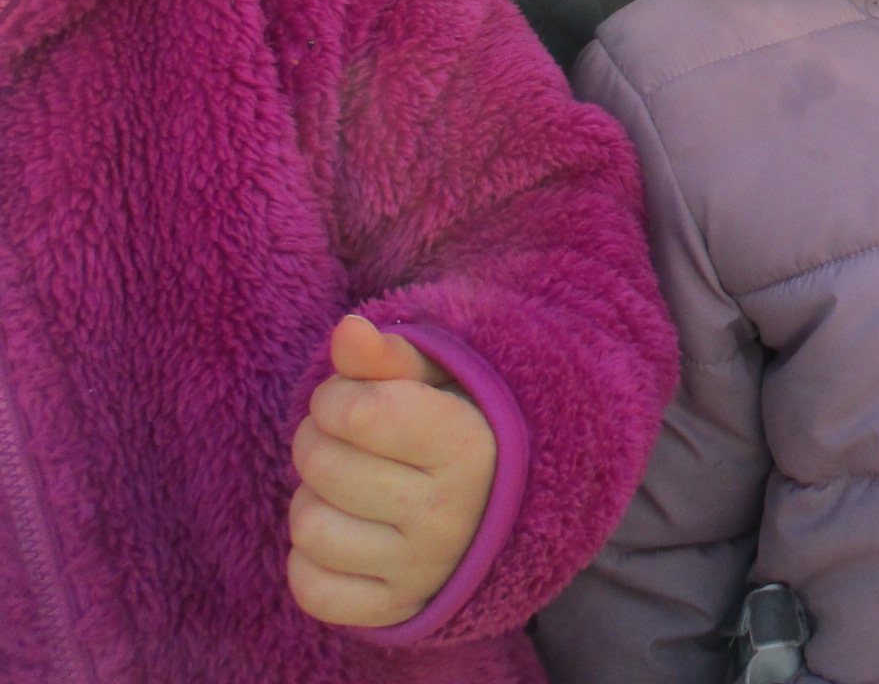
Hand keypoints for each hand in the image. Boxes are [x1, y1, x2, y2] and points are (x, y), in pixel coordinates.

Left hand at [288, 315, 497, 627]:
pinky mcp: (395, 610)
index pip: (355, 411)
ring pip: (309, 528)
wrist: (505, 506)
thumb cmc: (461, 425)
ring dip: (312, 497)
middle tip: (345, 437)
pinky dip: (309, 558)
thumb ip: (389, 355)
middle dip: (316, 439)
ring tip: (346, 485)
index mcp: (470, 447)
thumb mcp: (439, 379)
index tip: (353, 397)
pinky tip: (344, 530)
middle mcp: (449, 515)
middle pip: (322, 466)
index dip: (335, 395)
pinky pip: (310, 588)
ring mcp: (422, 569)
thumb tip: (345, 331)